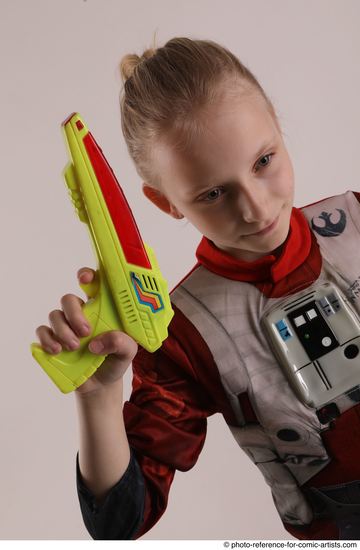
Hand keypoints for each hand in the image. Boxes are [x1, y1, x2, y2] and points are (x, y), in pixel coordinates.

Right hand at [35, 267, 137, 394]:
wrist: (102, 384)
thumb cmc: (115, 359)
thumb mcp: (128, 352)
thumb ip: (121, 343)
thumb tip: (97, 343)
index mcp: (100, 308)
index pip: (91, 284)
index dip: (86, 275)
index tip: (84, 279)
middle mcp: (80, 313)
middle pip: (69, 299)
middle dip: (74, 313)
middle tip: (85, 332)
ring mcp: (64, 327)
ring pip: (54, 315)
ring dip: (62, 330)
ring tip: (74, 347)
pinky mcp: (52, 341)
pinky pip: (42, 332)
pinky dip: (47, 340)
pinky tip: (56, 350)